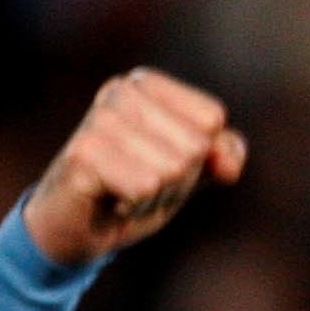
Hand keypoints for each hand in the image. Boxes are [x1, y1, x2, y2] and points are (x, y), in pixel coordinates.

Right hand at [21, 69, 246, 265]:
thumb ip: (223, 155)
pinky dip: (138, 204)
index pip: (211, 118)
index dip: (201, 155)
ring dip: (158, 195)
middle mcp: (119, 91)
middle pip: (195, 145)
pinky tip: (112, 200)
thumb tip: (229, 163)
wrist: (80, 227)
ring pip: (173, 167)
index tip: (163, 162)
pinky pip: (146, 186)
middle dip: (179, 179)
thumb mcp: (192, 170)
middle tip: (144, 183)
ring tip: (127, 191)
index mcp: (145, 83)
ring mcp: (98, 120)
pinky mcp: (83, 154)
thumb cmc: (138, 188)